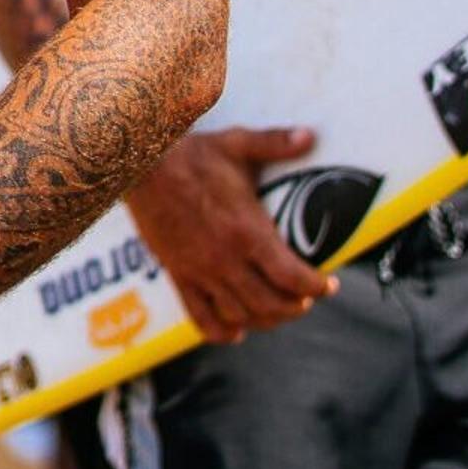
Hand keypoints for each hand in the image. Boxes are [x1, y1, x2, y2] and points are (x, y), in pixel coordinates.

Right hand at [124, 125, 336, 341]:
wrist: (139, 166)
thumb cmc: (189, 154)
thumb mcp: (236, 144)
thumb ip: (275, 143)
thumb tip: (310, 136)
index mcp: (247, 231)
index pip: (293, 277)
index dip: (317, 287)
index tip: (328, 284)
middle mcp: (226, 258)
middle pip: (271, 304)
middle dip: (296, 307)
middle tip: (306, 298)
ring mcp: (200, 271)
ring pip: (241, 315)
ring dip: (266, 320)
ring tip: (278, 309)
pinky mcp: (178, 275)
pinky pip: (201, 318)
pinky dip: (223, 332)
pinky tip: (236, 330)